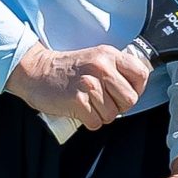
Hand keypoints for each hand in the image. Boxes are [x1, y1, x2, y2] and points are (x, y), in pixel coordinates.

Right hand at [5, 44, 148, 130]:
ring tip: (89, 103)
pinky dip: (89, 121)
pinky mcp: (77, 100)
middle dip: (119, 106)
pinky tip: (80, 109)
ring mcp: (89, 84)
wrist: (36, 71)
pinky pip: (96, 122)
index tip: (124, 92)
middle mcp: (101, 67)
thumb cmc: (67, 69)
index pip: (142, 74)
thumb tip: (136, 88)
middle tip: (104, 101)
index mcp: (109, 55)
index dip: (137, 89)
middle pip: (130, 100)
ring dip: (101, 115)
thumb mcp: (96, 58)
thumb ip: (117, 69)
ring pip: (112, 114)